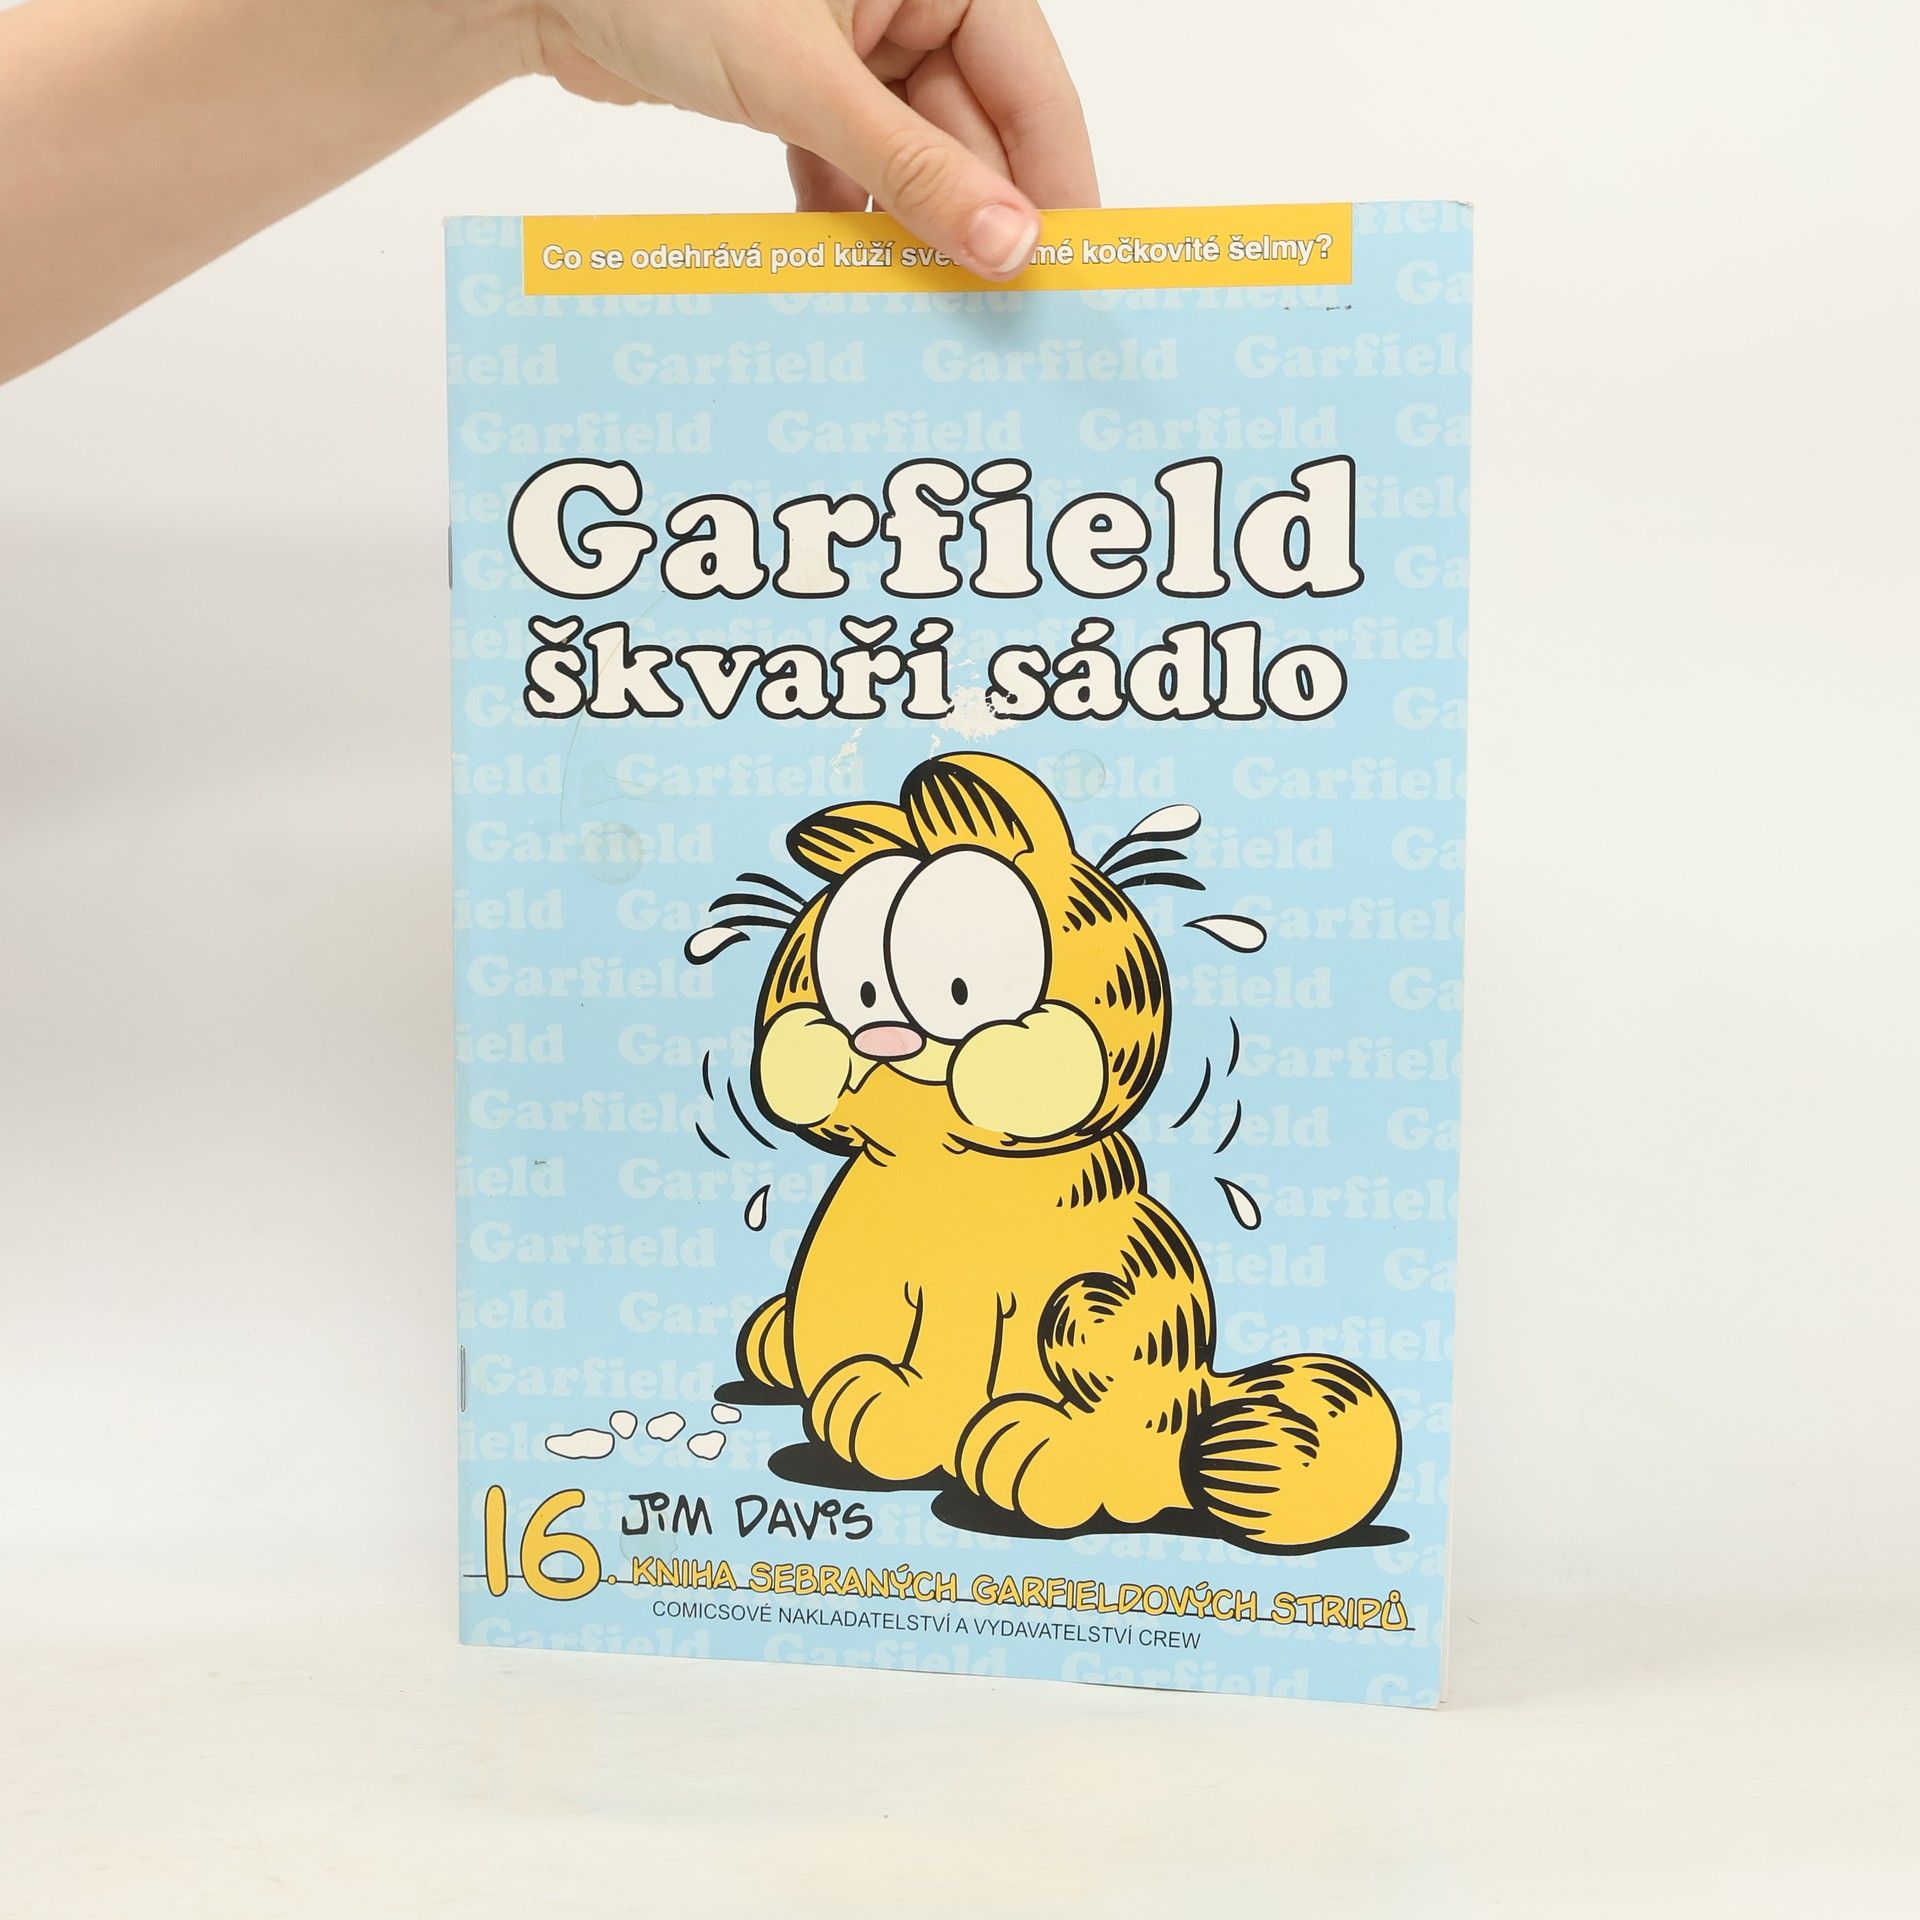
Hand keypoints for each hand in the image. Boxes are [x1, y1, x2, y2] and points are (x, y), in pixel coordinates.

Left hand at [523, 0, 1097, 277]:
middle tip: (995, 325)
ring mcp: (854, 41)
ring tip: (923, 317)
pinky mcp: (801, 82)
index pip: (1034, 89)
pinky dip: (847, 218)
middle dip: (975, 225)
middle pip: (974, 133)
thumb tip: (1008, 245)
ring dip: (909, 234)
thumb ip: (910, 167)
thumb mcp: (803, 80)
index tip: (1070, 277)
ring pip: (911, 157)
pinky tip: (849, 279)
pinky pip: (851, 162)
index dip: (1055, 186)